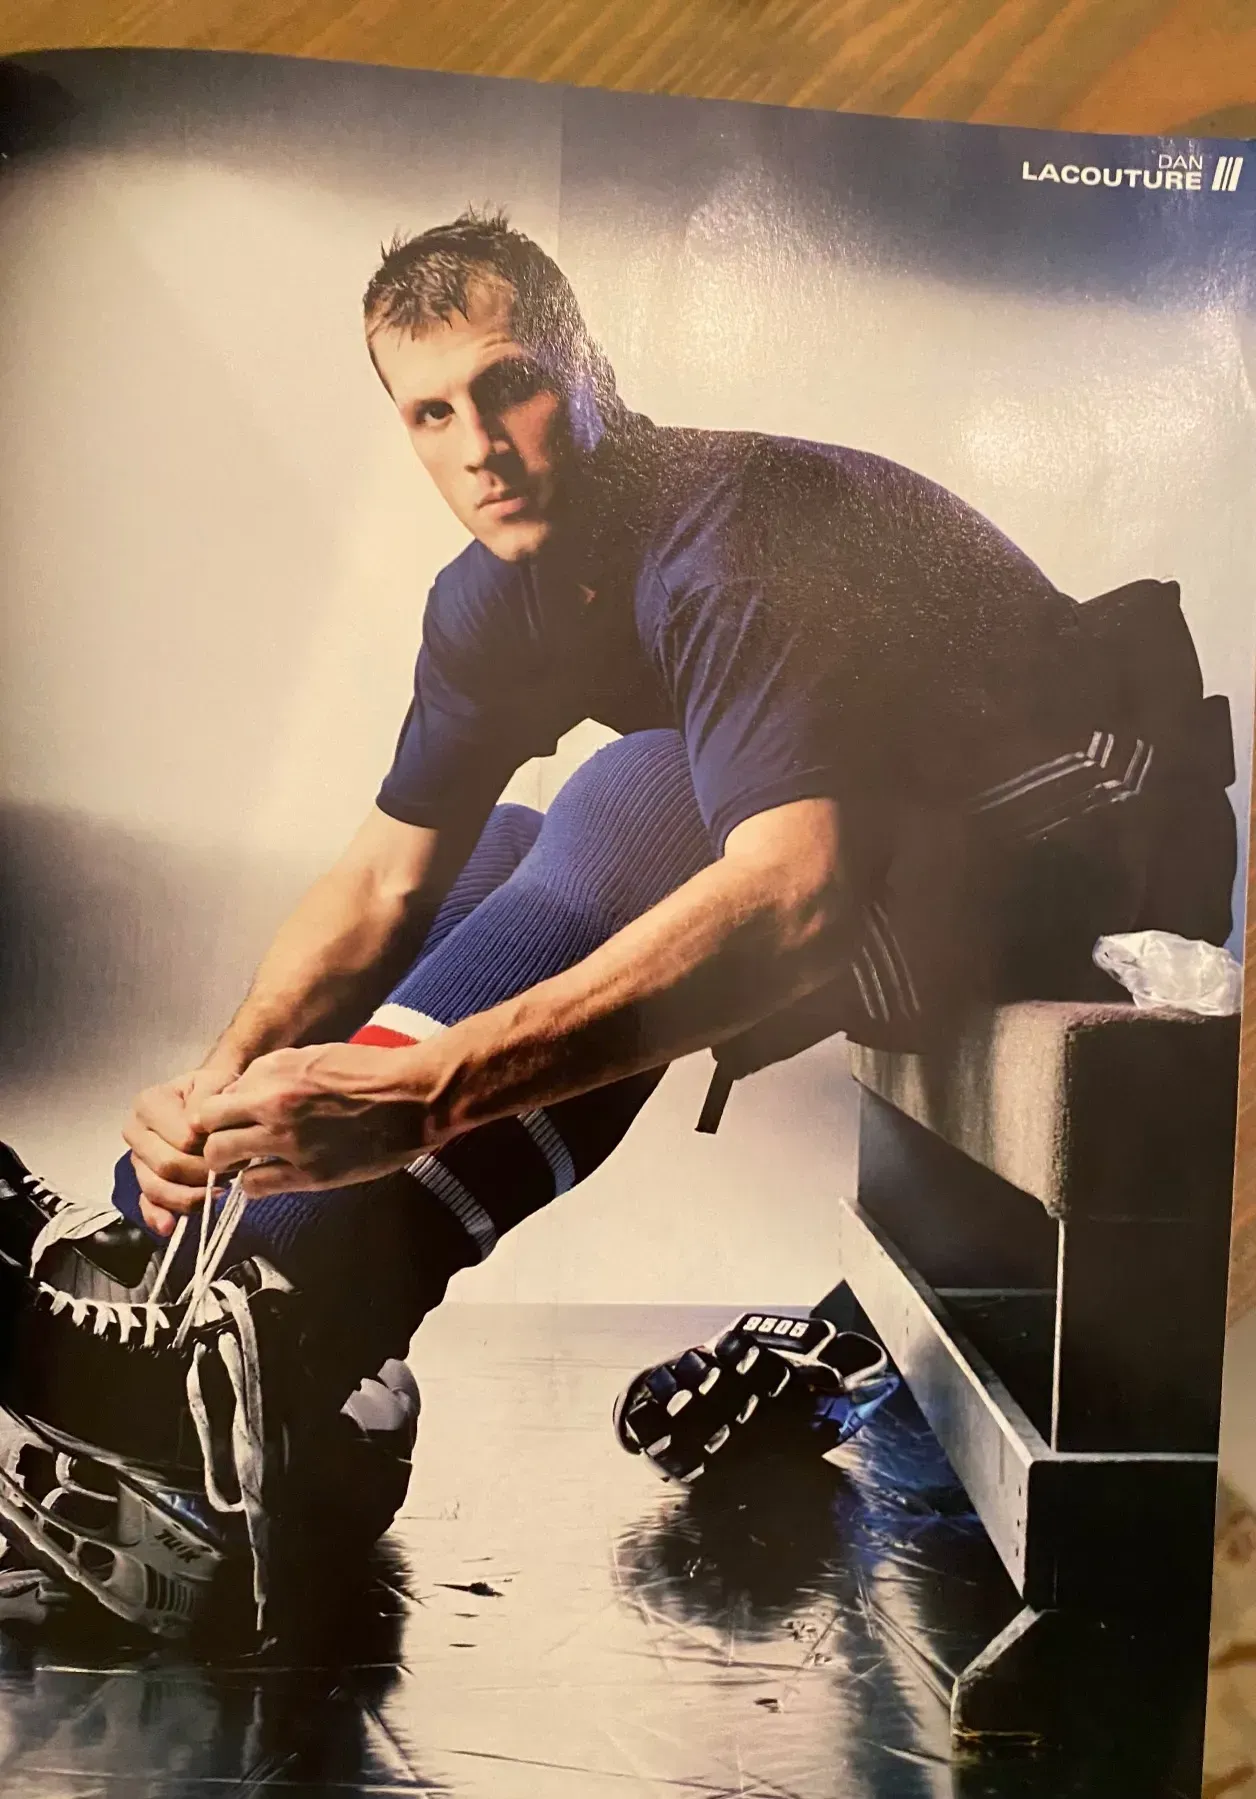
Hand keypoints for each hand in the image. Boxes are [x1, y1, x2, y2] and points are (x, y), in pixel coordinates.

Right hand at [122, 1062, 241, 1237]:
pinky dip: (157, 1216)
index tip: (234, 1145)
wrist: (209, 1098)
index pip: (183, 1139)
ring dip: (191, 1195)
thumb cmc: (213, 1091)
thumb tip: (197, 1127)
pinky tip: (169, 1225)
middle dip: (204, 1173)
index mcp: (148, 1104)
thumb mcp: (216, 1081)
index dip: (211, 1148)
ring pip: (157, 1188)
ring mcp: (138, 1159)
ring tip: (219, 1190)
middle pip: (168, 1166)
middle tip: (231, 1169)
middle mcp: (136, 1132)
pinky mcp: (145, 1181)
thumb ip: (207, 1099)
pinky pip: (146, 1204)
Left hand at [192, 1043, 431, 1196]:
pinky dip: (254, 1182)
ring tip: (245, 1159)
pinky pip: (257, 1186)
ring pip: (225, 1160)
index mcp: (275, 1075)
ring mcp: (291, 1144)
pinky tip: (268, 1174)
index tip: (228, 1117)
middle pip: (209, 1131)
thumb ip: (271, 1074)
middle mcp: (275, 1108)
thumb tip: (242, 1095)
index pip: (214, 1100)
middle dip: (214, 1136)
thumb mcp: (311, 1056)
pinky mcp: (311, 1175)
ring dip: (229, 1161)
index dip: (217, 1111)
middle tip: (229, 1140)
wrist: (414, 1097)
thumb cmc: (369, 1070)